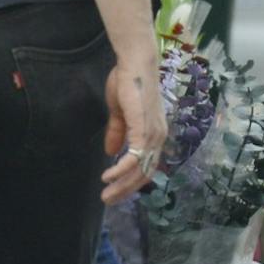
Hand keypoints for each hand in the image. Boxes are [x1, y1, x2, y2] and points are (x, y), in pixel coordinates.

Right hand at [101, 57, 168, 206]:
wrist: (134, 63)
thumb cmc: (129, 83)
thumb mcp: (120, 113)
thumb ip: (118, 133)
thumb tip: (112, 153)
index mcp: (154, 134)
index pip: (146, 166)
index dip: (131, 181)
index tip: (115, 191)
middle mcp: (158, 137)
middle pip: (144, 173)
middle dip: (125, 190)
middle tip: (107, 200)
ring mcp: (153, 133)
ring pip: (140, 169)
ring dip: (121, 184)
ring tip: (105, 194)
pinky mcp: (143, 128)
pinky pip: (134, 156)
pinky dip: (121, 169)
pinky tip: (108, 176)